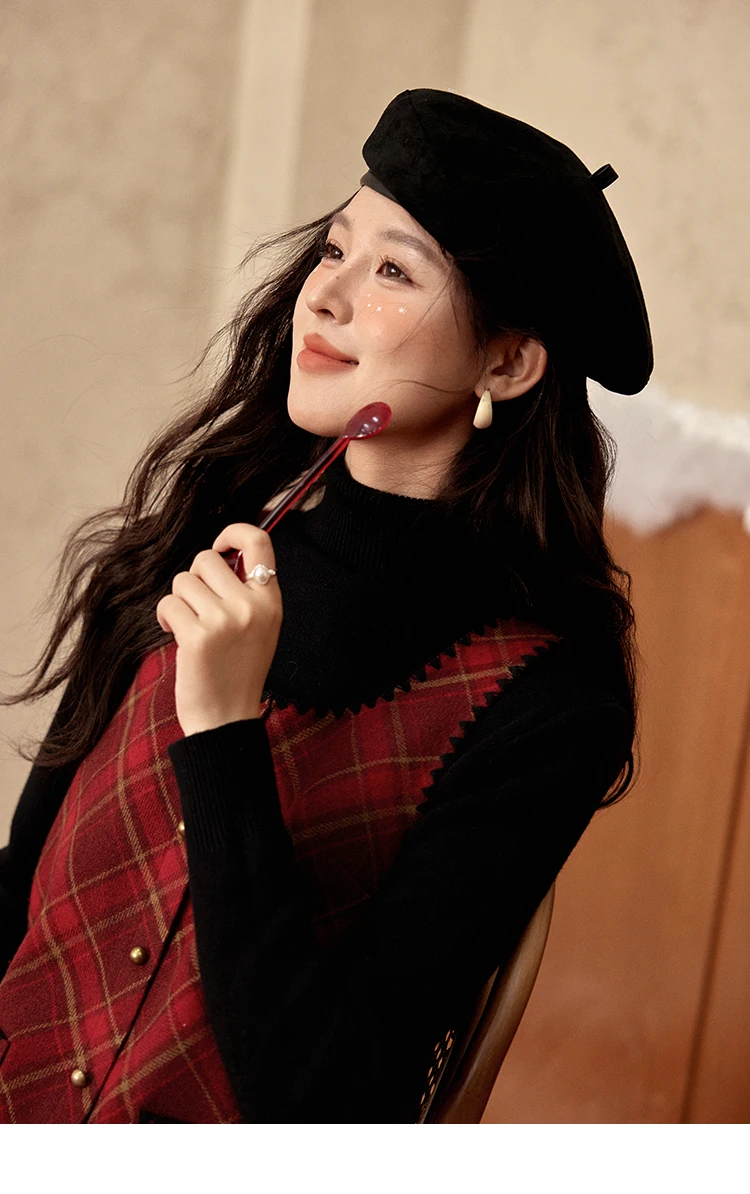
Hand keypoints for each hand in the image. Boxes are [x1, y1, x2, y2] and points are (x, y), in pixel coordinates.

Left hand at [155, 524, 281, 735]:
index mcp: (271, 601)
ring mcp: (225, 620)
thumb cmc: (237, 670)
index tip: (220, 547)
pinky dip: (166, 617)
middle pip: (206, 559)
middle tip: (198, 605)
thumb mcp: (259, 626)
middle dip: (194, 578)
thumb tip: (220, 554)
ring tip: (189, 626)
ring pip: (183, 581)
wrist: (226, 718)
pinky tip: (176, 635)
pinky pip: (168, 603)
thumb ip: (246, 590)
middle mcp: (252, 606)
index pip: (259, 541)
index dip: (233, 533)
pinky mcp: (198, 636)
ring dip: (179, 601)